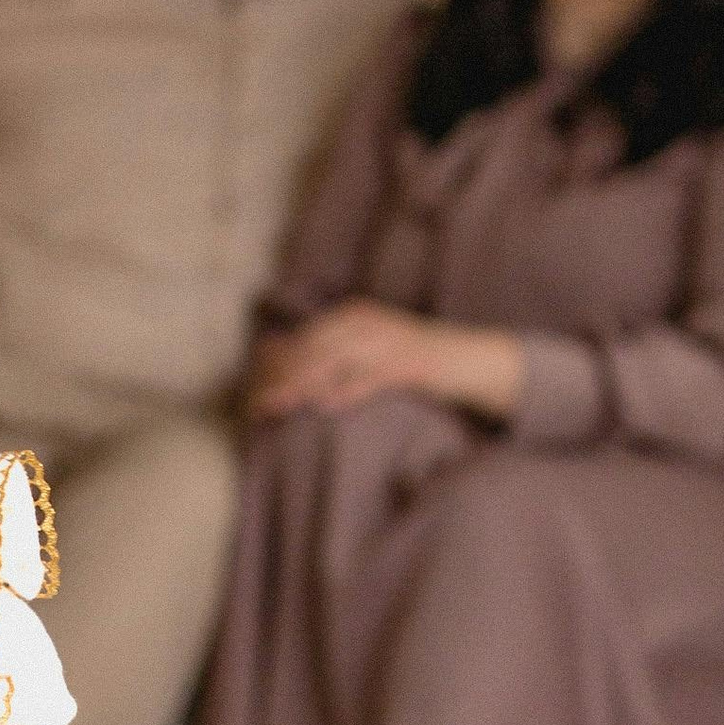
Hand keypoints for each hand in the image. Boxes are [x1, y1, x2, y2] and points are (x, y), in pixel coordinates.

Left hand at [245, 301, 524, 422]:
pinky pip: (371, 377)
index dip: (276, 366)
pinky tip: (325, 407)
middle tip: (259, 406)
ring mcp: (389, 341)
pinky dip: (347, 390)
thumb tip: (290, 381)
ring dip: (303, 386)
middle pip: (313, 350)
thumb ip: (334, 359)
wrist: (469, 359)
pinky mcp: (411, 363)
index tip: (255, 392)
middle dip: (282, 379)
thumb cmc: (414, 362)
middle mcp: (367, 322)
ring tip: (280, 408)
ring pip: (335, 362)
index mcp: (353, 316)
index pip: (304, 339)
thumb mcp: (369, 352)